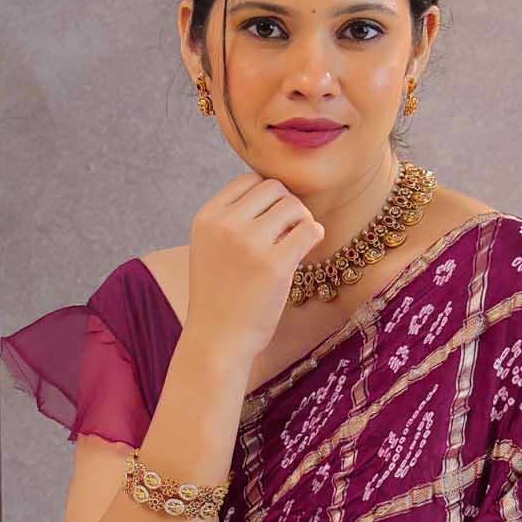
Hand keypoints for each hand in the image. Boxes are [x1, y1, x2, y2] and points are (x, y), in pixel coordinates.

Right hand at [180, 173, 325, 370]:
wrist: (217, 341)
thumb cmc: (220, 297)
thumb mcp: (210, 248)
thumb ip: (233, 218)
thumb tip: (278, 191)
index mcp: (207, 217)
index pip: (249, 180)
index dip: (267, 198)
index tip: (270, 223)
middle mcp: (226, 224)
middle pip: (274, 188)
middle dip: (286, 208)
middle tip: (286, 235)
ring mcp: (250, 243)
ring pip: (294, 206)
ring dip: (301, 222)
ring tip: (293, 246)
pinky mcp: (275, 264)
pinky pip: (310, 229)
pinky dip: (314, 236)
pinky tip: (305, 253)